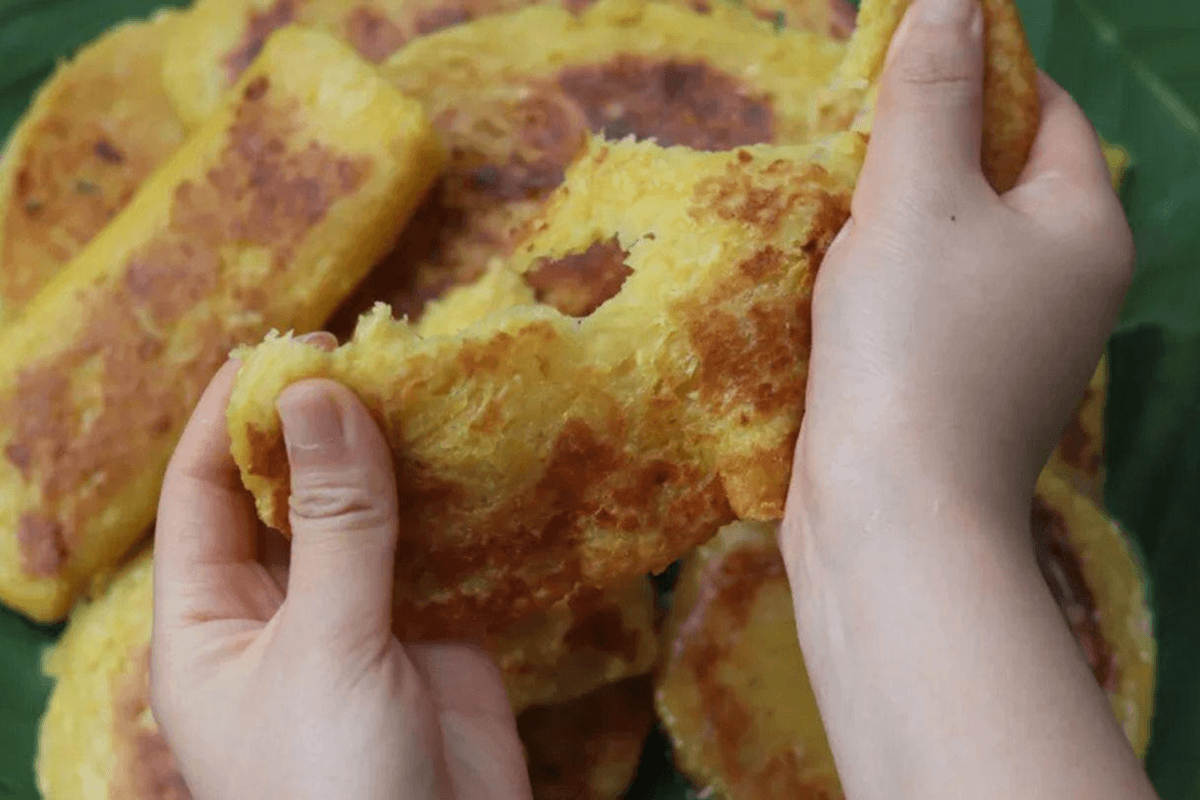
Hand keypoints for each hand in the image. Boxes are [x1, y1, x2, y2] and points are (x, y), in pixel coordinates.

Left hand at [150, 343, 531, 799]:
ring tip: (428, 382)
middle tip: (373, 352)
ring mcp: (362, 620)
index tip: (281, 350)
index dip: (231, 419)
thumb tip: (317, 393)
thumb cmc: (334, 789)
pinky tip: (479, 451)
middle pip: (289, 494)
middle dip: (322, 426)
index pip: (201, 496)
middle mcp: (280, 613)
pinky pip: (439, 550)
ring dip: (396, 455)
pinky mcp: (436, 633)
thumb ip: (333, 523)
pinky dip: (458, 502)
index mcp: (209, 625)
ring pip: (370, 515)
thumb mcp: (324, 650)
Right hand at [779, 1, 1154, 798]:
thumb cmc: (914, 345)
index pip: (1045, 110)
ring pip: (959, 244)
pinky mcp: (964, 389)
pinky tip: (835, 281)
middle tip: (850, 134)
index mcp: (1083, 226)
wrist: (894, 515)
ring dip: (899, 217)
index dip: (980, 71)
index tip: (900, 64)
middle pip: (1001, 176)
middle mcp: (1068, 285)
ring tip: (832, 204)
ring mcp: (1018, 345)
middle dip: (928, 146)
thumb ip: (930, 95)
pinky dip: (888, 279)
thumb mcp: (917, 196)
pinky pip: (932, 302)